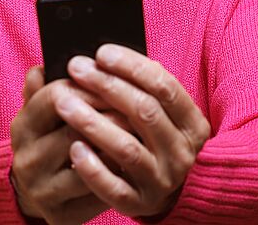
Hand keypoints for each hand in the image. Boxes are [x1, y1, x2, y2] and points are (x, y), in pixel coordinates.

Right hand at [10, 66, 135, 223]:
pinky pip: (96, 193)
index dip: (90, 86)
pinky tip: (135, 159)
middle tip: (142, 101)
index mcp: (23, 125)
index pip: (55, 96)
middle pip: (74, 129)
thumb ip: (48, 84)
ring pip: (89, 162)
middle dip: (112, 113)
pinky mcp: (60, 215)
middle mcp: (27, 158)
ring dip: (119, 143)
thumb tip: (48, 64)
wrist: (36, 190)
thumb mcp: (43, 110)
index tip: (116, 75)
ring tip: (143, 129)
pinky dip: (117, 173)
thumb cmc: (50, 138)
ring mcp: (42, 189)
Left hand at [54, 45, 210, 218]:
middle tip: (76, 68)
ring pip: (127, 148)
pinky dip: (93, 167)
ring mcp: (162, 180)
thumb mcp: (160, 112)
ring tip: (64, 103)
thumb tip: (102, 55)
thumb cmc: (153, 138)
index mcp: (193, 124)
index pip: (164, 86)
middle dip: (107, 86)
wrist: (165, 192)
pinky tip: (74, 147)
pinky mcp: (140, 204)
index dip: (131, 66)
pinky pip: (114, 187)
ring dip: (93, 122)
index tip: (101, 52)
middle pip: (144, 112)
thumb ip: (140, 86)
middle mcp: (182, 153)